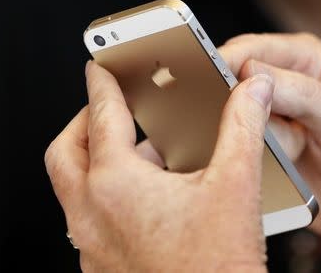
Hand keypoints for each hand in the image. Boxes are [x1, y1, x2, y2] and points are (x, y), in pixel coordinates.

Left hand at [44, 61, 273, 271]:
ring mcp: (92, 245)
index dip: (103, 85)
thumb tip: (254, 90)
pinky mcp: (103, 266)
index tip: (100, 68)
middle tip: (106, 110)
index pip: (101, 116)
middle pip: (66, 152)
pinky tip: (144, 198)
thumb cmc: (218, 265)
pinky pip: (88, 218)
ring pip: (74, 188)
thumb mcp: (235, 185)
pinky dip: (106, 196)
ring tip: (133, 152)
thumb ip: (243, 126)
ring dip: (95, 162)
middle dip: (84, 123)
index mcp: (117, 185)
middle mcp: (92, 215)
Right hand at [220, 33, 320, 271]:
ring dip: (254, 137)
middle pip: (235, 80)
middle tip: (257, 126)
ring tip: (293, 150)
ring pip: (234, 117)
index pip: (256, 50)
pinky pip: (238, 144)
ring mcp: (271, 118)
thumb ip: (303, 95)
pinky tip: (279, 164)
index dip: (230, 62)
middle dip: (237, 104)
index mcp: (308, 62)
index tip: (211, 78)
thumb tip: (254, 76)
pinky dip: (249, 154)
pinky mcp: (262, 146)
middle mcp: (286, 84)